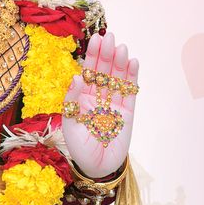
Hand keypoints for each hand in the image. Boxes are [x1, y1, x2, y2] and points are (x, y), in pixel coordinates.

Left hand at [62, 32, 138, 178]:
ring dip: (120, 62)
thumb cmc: (79, 148)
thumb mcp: (70, 123)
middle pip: (103, 71)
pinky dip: (132, 77)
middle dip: (106, 54)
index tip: (95, 40)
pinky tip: (133, 62)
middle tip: (109, 37)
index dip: (92, 56)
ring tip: (121, 48)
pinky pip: (130, 91)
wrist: (97, 167)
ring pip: (117, 78)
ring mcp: (114, 103)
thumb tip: (76, 76)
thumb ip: (72, 100)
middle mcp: (98, 97)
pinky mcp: (128, 111)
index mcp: (82, 98)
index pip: (88, 72)